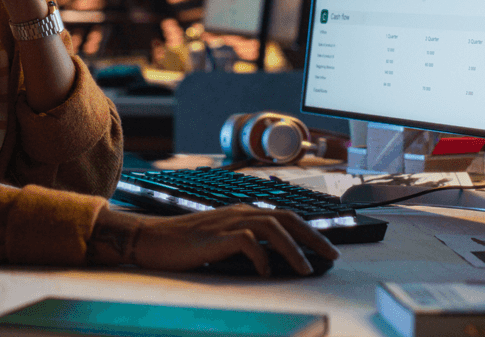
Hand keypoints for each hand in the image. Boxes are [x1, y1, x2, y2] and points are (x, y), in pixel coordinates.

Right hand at [87, 205, 339, 276]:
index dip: (309, 232)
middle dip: (312, 237)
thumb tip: (274, 262)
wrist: (152, 238)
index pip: (285, 218)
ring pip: (271, 228)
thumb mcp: (221, 242)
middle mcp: (240, 212)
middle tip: (332, 256)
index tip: (327, 249)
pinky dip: (260, 257)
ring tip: (306, 269)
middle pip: (286, 219)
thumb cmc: (185, 244)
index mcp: (244, 213)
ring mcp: (228, 222)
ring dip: (292, 249)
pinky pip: (247, 242)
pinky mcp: (216, 235)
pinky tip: (265, 272)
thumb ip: (245, 245)